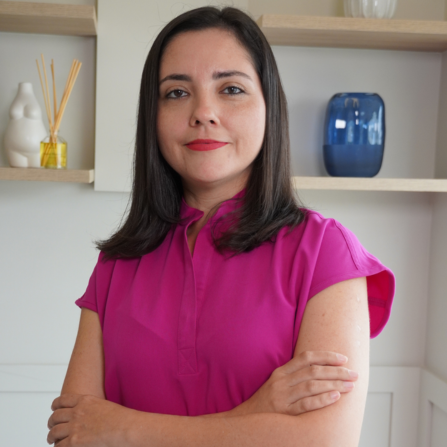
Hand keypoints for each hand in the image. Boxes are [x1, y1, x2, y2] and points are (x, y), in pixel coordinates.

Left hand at [47, 394, 130, 445]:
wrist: (125, 428)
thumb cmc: (121, 419)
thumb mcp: (105, 406)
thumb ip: (93, 409)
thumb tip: (91, 416)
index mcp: (85, 401)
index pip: (63, 400)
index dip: (56, 405)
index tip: (54, 408)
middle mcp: (77, 412)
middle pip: (56, 416)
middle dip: (52, 422)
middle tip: (52, 426)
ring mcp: (74, 427)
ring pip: (54, 431)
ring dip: (51, 436)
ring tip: (51, 439)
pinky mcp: (74, 442)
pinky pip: (59, 445)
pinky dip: (58, 446)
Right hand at [230, 351, 357, 416]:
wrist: (247, 421)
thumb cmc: (267, 403)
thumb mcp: (277, 384)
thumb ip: (295, 376)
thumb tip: (322, 371)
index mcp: (281, 372)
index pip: (306, 358)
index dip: (326, 356)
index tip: (343, 358)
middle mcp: (281, 381)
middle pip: (313, 371)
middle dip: (336, 371)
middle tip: (353, 373)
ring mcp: (282, 397)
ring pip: (312, 385)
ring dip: (334, 384)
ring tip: (350, 386)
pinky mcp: (285, 413)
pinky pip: (307, 404)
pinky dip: (322, 399)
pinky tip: (335, 397)